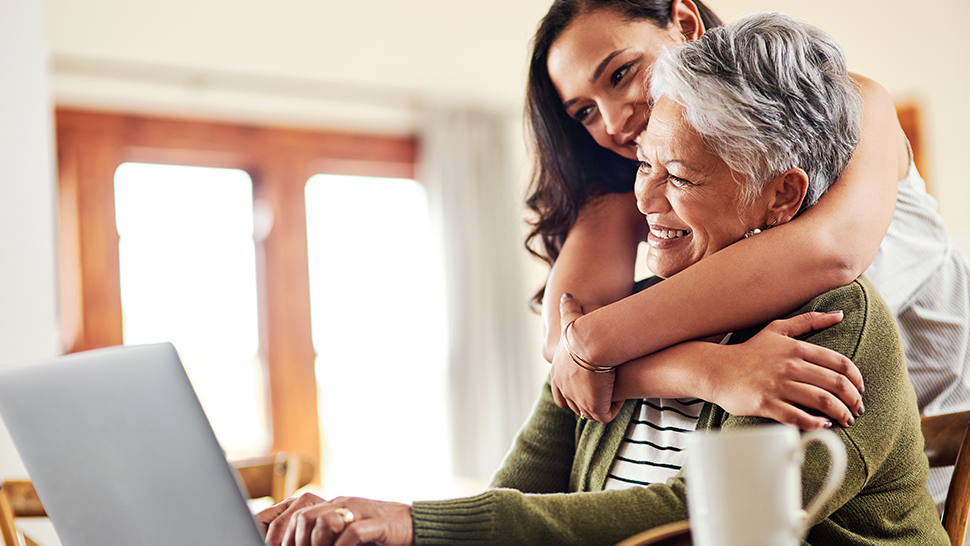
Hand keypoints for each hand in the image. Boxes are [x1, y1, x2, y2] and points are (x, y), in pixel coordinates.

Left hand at [267, 495, 413, 545]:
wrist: (413, 523)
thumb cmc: (378, 532)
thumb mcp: (346, 531)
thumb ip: (326, 537)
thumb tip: (298, 545)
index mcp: (334, 505)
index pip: (297, 514)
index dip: (283, 536)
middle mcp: (343, 504)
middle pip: (305, 517)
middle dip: (296, 543)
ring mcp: (360, 511)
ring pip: (324, 522)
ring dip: (317, 545)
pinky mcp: (376, 524)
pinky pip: (352, 534)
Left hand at [550, 294, 622, 422]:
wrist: (592, 341)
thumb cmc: (584, 328)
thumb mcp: (572, 318)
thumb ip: (568, 308)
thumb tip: (567, 295)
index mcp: (557, 374)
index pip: (560, 393)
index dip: (573, 391)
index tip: (588, 384)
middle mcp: (564, 390)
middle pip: (574, 405)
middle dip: (588, 400)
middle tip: (603, 392)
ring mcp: (578, 401)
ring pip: (590, 412)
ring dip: (602, 404)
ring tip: (614, 394)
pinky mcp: (594, 407)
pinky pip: (605, 414)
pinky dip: (614, 408)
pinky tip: (622, 396)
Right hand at [708, 311, 864, 429]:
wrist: (716, 370)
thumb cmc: (749, 352)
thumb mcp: (778, 329)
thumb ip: (809, 321)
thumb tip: (839, 314)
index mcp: (796, 348)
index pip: (839, 363)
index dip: (856, 379)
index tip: (859, 389)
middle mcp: (789, 365)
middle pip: (835, 384)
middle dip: (853, 400)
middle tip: (856, 409)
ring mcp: (777, 385)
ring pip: (821, 401)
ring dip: (840, 413)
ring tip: (845, 420)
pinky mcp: (765, 403)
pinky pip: (798, 416)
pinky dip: (815, 423)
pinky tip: (822, 425)